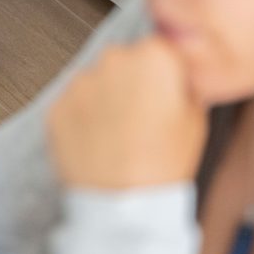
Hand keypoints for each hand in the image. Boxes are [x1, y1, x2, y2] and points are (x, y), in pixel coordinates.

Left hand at [48, 38, 208, 189]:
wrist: (124, 205)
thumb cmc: (163, 165)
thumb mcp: (197, 119)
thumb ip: (186, 82)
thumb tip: (178, 70)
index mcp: (153, 57)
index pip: (158, 48)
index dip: (163, 73)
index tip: (164, 92)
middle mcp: (113, 60)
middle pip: (124, 61)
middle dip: (131, 82)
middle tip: (142, 118)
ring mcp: (80, 82)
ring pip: (96, 82)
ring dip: (105, 99)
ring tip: (119, 135)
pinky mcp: (56, 105)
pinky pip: (73, 104)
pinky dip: (82, 118)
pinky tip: (99, 142)